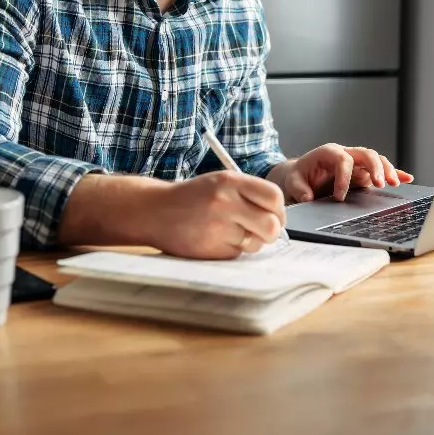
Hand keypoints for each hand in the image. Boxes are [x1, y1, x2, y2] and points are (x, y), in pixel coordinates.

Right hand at [147, 170, 286, 258]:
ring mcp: (218, 227)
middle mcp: (225, 202)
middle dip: (271, 231)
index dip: (279, 209)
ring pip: (256, 243)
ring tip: (230, 232)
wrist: (154, 211)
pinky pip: (237, 253)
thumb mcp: (219, 182)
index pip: (274, 196)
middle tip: (262, 231)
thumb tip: (279, 217)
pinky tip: (216, 239)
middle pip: (271, 225)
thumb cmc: (191, 197)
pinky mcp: (211, 249)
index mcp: (230, 181)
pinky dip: (232, 249)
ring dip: (250, 242)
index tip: (275, 215)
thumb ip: (248, 194)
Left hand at [272, 144, 413, 202]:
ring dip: (387, 170)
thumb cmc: (298, 176)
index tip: (339, 197)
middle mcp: (346, 154)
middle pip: (366, 153)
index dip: (344, 177)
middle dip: (375, 167)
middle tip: (380, 184)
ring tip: (394, 184)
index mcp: (329, 152)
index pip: (342, 159)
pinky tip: (407, 178)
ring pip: (377, 160)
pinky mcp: (363, 172)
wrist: (301, 175)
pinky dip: (394, 173)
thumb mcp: (292, 181)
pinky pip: (381, 169)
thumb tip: (308, 197)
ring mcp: (357, 163)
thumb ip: (298, 189)